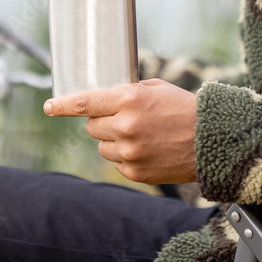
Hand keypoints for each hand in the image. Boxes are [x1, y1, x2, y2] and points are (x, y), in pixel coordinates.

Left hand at [44, 79, 197, 184]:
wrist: (213, 141)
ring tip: (142, 135)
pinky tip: (149, 150)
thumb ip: (126, 93)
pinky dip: (126, 157)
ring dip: (114, 140)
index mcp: (129, 100)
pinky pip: (117, 163)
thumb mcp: (156, 89)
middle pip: (92, 126)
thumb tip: (101, 99)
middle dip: (103, 121)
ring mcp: (129, 152)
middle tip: (124, 119)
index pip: (84, 103)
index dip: (62, 106)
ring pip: (102, 146)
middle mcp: (125, 126)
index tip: (49, 107)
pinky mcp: (135, 172)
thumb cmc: (185, 109)